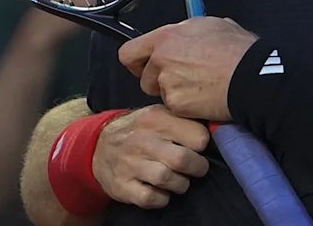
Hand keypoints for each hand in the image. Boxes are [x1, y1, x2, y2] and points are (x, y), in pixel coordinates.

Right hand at [91, 105, 211, 209]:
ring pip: (168, 180)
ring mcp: (130, 165)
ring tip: (179, 179)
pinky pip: (151, 198)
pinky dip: (162, 198)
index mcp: (155, 118)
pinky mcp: (123, 186)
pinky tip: (162, 191)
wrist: (97, 147)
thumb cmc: (138, 131)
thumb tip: (214, 127)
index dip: (202, 144)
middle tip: (197, 168)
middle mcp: (142, 140)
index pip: (197, 135)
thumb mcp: (157, 114)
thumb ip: (181, 119)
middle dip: (198, 168)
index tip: (198, 147)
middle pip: (183, 160)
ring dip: (181, 184)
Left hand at [119, 17, 258, 121]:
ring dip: (174, 94)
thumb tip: (185, 35)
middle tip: (182, 81)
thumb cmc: (238, 49)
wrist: (251, 76)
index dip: (136, 63)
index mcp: (166, 37)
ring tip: (199, 88)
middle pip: (144, 78)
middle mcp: (161, 59)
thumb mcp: (212, 25)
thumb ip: (187, 32)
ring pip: (161, 94)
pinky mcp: (176, 104)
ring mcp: (167, 83)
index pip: (129, 53)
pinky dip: (186, 107)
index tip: (145, 67)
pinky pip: (174, 108)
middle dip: (159, 82)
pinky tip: (204, 99)